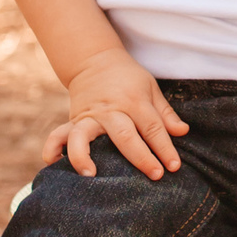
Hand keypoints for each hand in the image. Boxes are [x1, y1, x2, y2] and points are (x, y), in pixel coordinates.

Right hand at [43, 49, 188, 179]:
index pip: (153, 127)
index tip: (174, 167)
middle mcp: (111, 110)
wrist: (95, 60)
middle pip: (125, 135)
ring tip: (91, 176)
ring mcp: (89, 116)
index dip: (165, 148)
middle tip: (155, 176)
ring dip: (84, 156)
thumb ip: (165, 113)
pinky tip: (54, 164)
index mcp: (134, 101)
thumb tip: (183, 132)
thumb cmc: (128, 78)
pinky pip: (58, 135)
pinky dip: (53, 149)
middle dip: (140, 157)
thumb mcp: (151, 88)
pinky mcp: (73, 120)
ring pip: (83, 136)